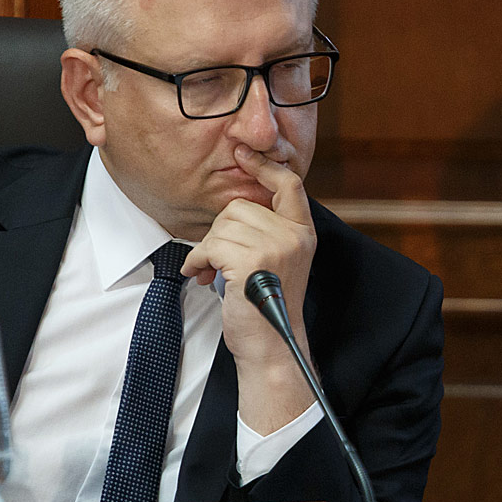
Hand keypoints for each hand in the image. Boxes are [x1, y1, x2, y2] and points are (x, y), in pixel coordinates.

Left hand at [182, 144, 317, 432]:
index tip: (243, 154)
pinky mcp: (253, 261)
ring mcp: (276, 247)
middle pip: (240, 206)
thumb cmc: (267, 307)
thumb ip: (266, 230)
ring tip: (213, 272)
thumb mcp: (276, 260)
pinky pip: (210, 245)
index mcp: (303, 232)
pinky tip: (203, 276)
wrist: (270, 347)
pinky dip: (198, 261)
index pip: (289, 184)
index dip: (264, 166)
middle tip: (218, 260)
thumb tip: (234, 207)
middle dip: (220, 232)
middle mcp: (294, 235)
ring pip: (222, 225)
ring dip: (207, 249)